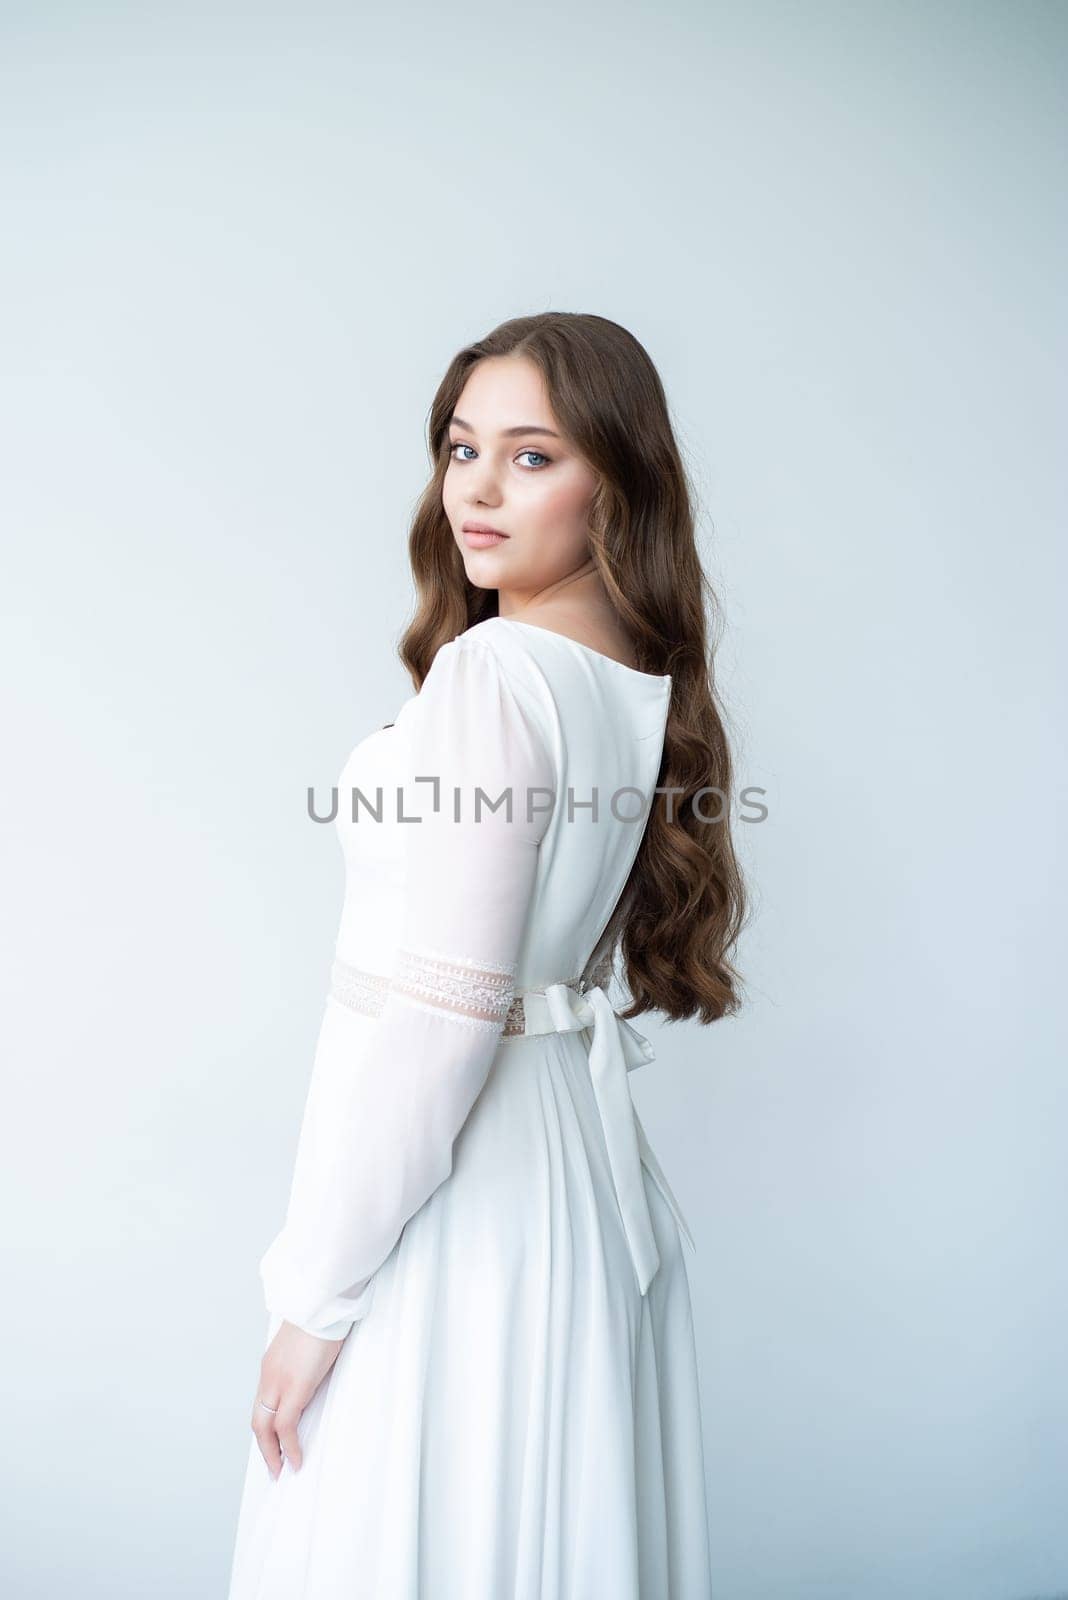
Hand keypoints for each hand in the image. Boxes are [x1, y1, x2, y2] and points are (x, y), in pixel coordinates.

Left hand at [251, 1319, 344, 1477]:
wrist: (322, 1303)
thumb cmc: (321, 1317)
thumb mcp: (307, 1345)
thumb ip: (304, 1363)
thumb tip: (314, 1376)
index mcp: (271, 1365)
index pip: (262, 1404)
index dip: (267, 1428)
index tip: (274, 1444)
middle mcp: (269, 1376)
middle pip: (258, 1421)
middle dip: (265, 1447)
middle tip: (274, 1467)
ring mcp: (279, 1382)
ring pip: (265, 1426)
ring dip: (273, 1452)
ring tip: (282, 1469)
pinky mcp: (295, 1387)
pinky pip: (286, 1425)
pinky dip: (289, 1446)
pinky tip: (296, 1459)